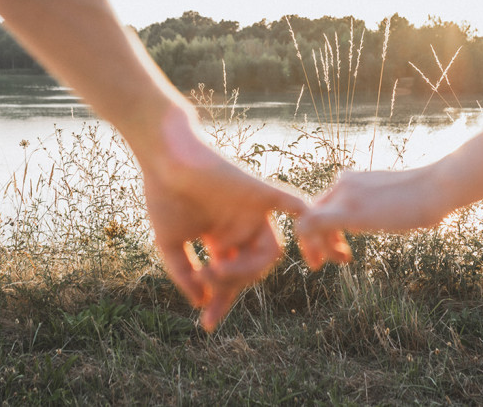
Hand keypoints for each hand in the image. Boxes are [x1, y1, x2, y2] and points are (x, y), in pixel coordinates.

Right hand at [136, 108, 345, 329]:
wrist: (165, 158)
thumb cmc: (164, 194)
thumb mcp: (170, 243)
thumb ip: (184, 273)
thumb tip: (200, 302)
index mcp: (223, 237)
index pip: (231, 277)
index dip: (221, 301)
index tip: (207, 324)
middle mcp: (243, 226)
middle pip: (254, 269)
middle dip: (231, 282)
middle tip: (206, 279)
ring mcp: (256, 211)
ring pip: (272, 252)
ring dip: (247, 269)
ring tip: (217, 268)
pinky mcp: (265, 193)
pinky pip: (299, 210)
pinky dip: (314, 229)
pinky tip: (318, 256)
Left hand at [297, 163, 446, 268]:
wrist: (436, 186)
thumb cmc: (426, 196)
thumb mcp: (394, 199)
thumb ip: (380, 205)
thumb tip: (385, 216)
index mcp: (354, 181)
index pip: (324, 204)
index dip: (326, 230)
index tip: (342, 249)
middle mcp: (343, 183)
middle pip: (313, 212)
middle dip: (317, 240)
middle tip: (333, 261)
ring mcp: (343, 195)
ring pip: (308, 221)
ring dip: (317, 247)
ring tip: (335, 262)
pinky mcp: (347, 211)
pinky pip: (311, 226)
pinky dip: (313, 245)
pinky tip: (336, 259)